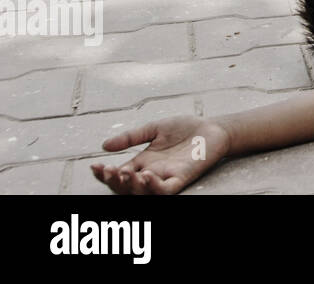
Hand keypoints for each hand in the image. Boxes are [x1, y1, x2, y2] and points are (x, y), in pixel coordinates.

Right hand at [91, 116, 231, 194]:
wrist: (212, 127)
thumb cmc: (185, 129)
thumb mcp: (154, 129)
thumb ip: (131, 137)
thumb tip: (104, 146)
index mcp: (143, 162)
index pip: (118, 174)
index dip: (104, 174)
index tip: (94, 166)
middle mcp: (152, 172)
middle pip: (126, 187)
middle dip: (114, 181)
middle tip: (109, 170)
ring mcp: (166, 177)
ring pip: (143, 192)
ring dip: (131, 186)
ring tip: (125, 173)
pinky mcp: (182, 177)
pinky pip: (165, 189)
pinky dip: (154, 187)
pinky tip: (147, 175)